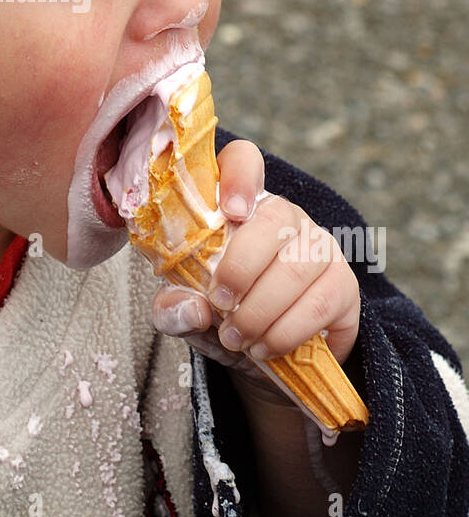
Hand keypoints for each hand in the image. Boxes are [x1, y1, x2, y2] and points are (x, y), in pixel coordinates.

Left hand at [152, 137, 361, 405]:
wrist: (261, 356)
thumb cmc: (219, 316)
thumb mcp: (185, 311)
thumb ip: (174, 306)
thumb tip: (192, 308)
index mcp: (237, 205)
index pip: (244, 160)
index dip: (237, 176)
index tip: (228, 212)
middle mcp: (283, 216)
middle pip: (274, 217)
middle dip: (241, 266)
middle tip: (220, 303)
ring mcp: (319, 246)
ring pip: (298, 266)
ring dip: (262, 309)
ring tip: (236, 337)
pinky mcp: (343, 285)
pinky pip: (321, 302)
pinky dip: (287, 331)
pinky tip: (263, 348)